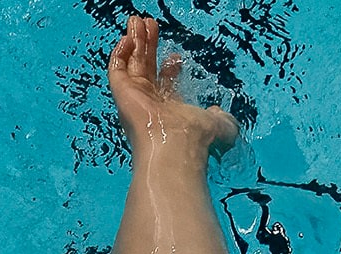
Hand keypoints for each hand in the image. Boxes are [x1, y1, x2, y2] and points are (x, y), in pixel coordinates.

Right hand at [107, 16, 236, 159]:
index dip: (170, 68)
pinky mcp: (122, 92)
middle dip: (149, 46)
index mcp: (171, 109)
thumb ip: (224, 119)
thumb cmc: (198, 138)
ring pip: (131, 63)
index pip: (166, 84)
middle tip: (151, 26)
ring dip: (135, 41)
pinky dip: (120, 53)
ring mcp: (135, 97)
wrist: (177, 145)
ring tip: (137, 20)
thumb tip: (219, 112)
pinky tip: (128, 38)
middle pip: (147, 68)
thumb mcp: (222, 127)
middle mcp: (151, 103)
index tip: (176, 55)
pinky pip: (116, 69)